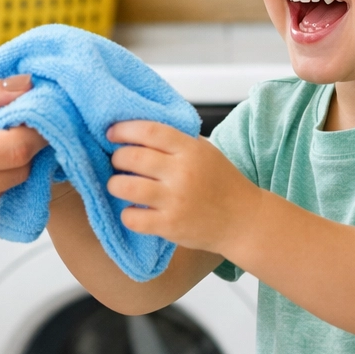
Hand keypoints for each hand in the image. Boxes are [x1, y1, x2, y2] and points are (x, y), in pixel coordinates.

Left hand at [106, 121, 258, 254]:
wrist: (243, 220)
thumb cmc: (220, 181)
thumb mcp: (203, 150)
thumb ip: (175, 139)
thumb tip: (136, 127)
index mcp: (190, 150)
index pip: (149, 131)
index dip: (124, 129)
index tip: (111, 133)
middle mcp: (182, 173)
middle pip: (132, 157)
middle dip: (116, 157)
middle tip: (116, 160)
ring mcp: (175, 201)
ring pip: (126, 187)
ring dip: (115, 184)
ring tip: (118, 184)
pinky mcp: (170, 226)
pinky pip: (133, 218)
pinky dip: (126, 213)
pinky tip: (133, 209)